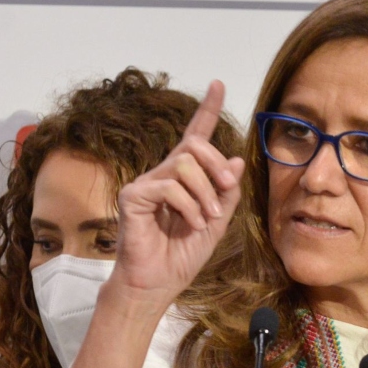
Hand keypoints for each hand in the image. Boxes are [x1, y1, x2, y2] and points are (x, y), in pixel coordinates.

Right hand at [110, 80, 244, 304]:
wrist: (157, 283)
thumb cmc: (182, 254)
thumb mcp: (216, 221)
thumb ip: (225, 191)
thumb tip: (234, 159)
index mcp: (183, 177)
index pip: (195, 135)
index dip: (206, 108)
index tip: (218, 83)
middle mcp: (163, 174)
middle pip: (195, 146)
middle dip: (217, 168)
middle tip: (224, 194)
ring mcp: (145, 183)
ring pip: (185, 165)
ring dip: (205, 194)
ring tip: (205, 220)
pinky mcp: (133, 195)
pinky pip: (170, 187)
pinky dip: (189, 207)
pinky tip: (190, 226)